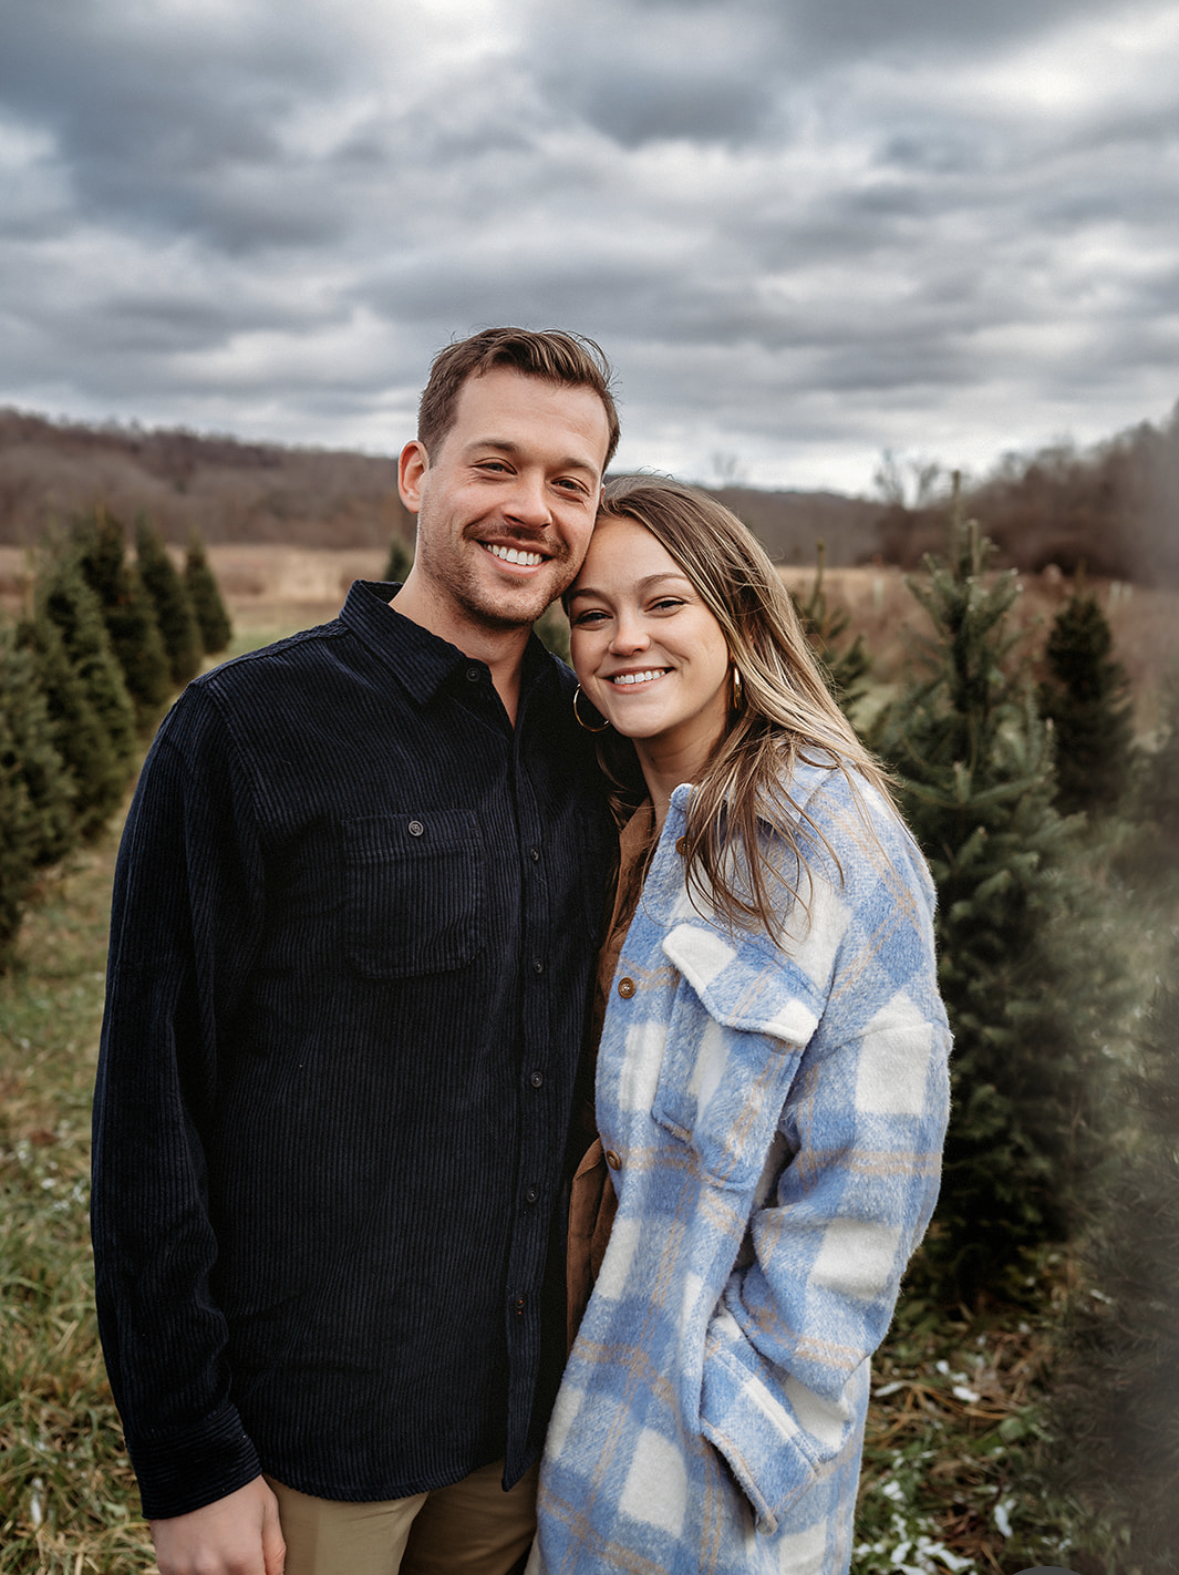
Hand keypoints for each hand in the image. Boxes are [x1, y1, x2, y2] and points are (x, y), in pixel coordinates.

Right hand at [150, 1475, 285, 1574]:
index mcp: (242, 1559)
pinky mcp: (166, 1566)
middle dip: (239, 1572)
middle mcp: (212, 1571)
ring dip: (216, 1573)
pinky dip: (194, 1571)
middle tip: (237, 1550)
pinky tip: (201, 1549)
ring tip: (219, 1543)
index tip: (259, 1566)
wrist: (191, 1457)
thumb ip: (274, 1551)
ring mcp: (186, 1571)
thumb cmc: (236, 1481)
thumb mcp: (267, 1509)